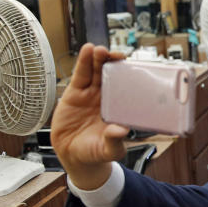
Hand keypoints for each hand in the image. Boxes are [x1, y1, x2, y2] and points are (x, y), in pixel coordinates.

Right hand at [50, 43, 129, 189]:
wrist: (73, 156)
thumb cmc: (96, 152)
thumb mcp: (108, 150)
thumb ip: (115, 140)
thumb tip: (122, 131)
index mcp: (120, 108)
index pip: (128, 87)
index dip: (130, 76)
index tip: (134, 68)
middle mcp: (107, 98)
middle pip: (112, 74)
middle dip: (113, 63)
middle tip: (116, 56)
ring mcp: (91, 94)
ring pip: (96, 71)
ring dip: (98, 58)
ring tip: (99, 50)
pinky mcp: (75, 93)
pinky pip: (80, 75)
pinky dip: (83, 62)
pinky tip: (86, 50)